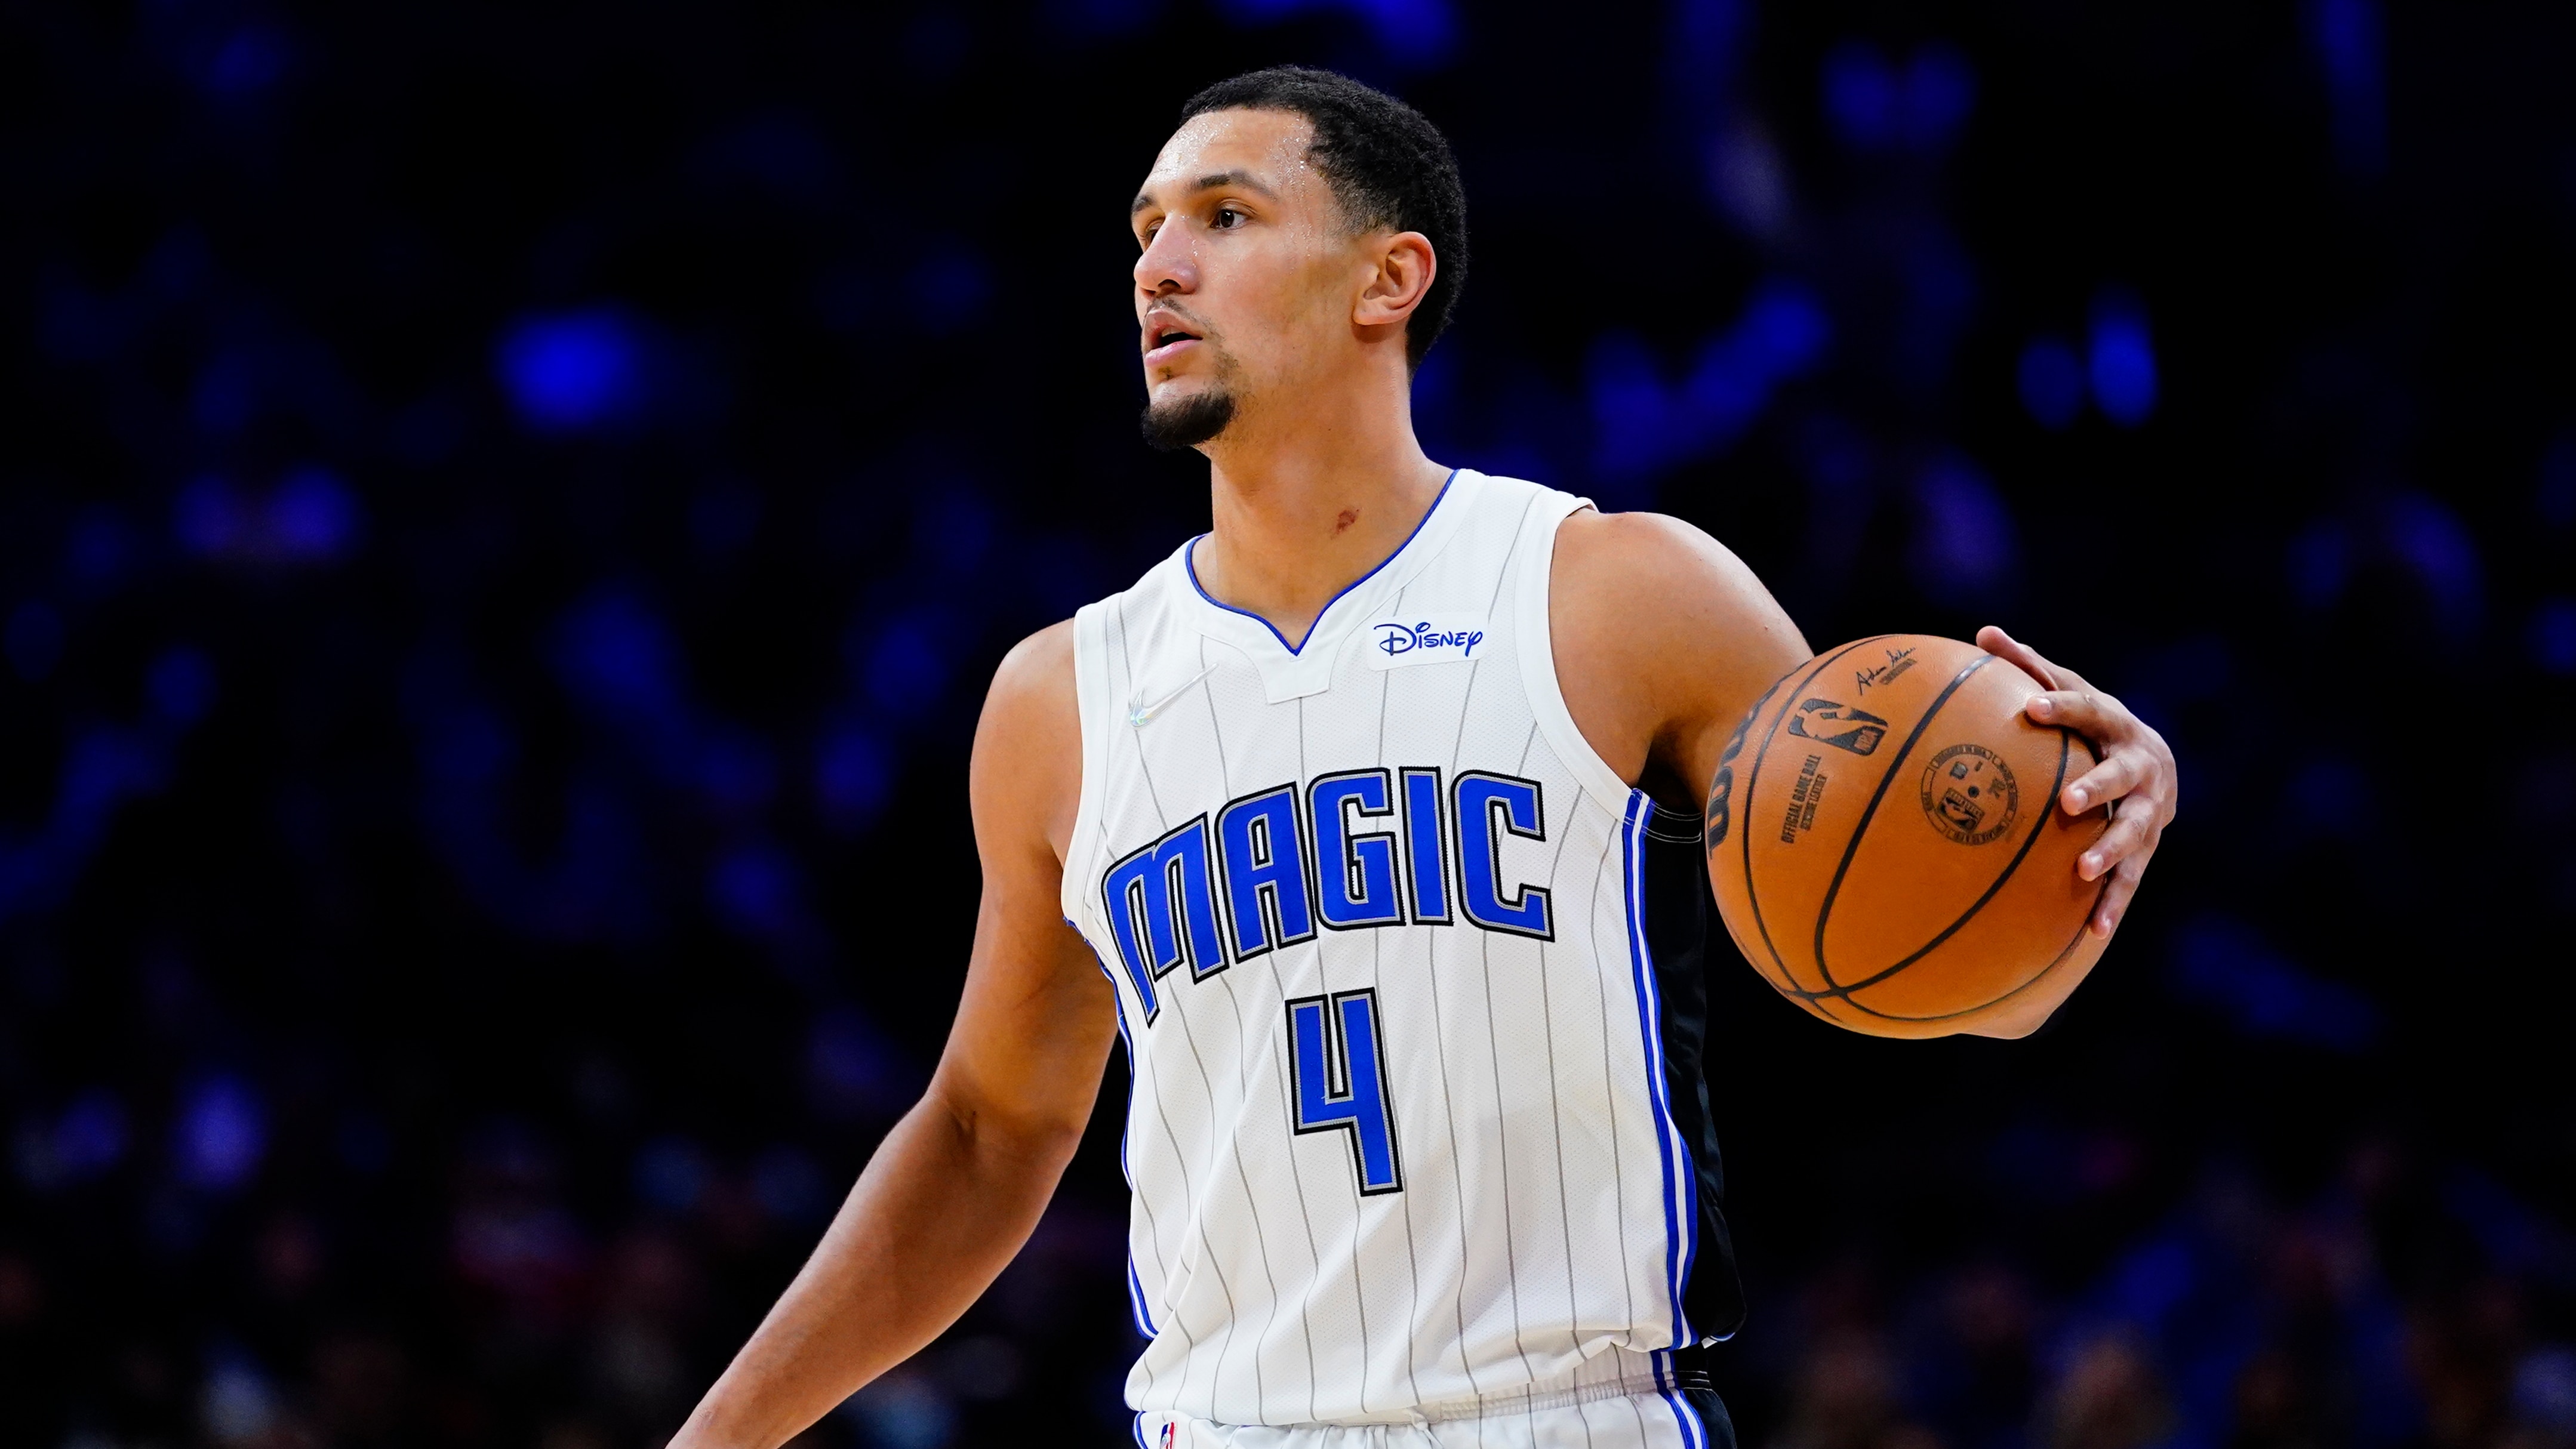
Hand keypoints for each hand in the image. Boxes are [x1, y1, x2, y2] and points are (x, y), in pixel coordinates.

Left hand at [1976, 626, 2177, 938]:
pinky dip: (2112, 905)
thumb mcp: (2068, 691)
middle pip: (2120, 777)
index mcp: (2114, 725)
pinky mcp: (2146, 850)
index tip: (2030, 709)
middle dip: (2097, 788)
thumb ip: (2028, 667)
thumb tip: (1982, 633)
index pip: (2087, 710)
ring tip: (2082, 870)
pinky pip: (2130, 881)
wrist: (2158, 765)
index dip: (2061, 709)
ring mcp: (2146, 812)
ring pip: (2132, 833)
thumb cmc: (2092, 725)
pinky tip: (2092, 934)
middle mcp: (2138, 767)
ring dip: (2109, 852)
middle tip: (2068, 802)